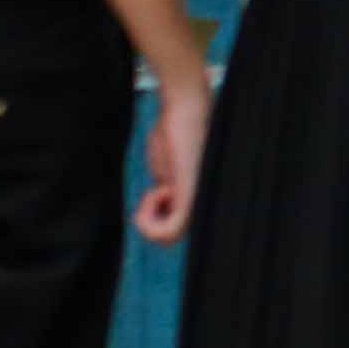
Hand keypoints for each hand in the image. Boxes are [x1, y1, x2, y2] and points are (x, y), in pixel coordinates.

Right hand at [131, 76, 210, 245]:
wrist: (185, 108)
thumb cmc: (174, 131)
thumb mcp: (164, 167)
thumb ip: (165, 189)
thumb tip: (162, 200)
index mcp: (196, 200)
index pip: (175, 232)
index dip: (153, 220)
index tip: (155, 192)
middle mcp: (202, 205)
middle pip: (169, 239)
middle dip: (148, 221)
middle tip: (152, 194)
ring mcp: (199, 203)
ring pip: (167, 239)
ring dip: (146, 220)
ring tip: (154, 192)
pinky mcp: (193, 197)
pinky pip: (169, 232)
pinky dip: (148, 219)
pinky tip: (156, 192)